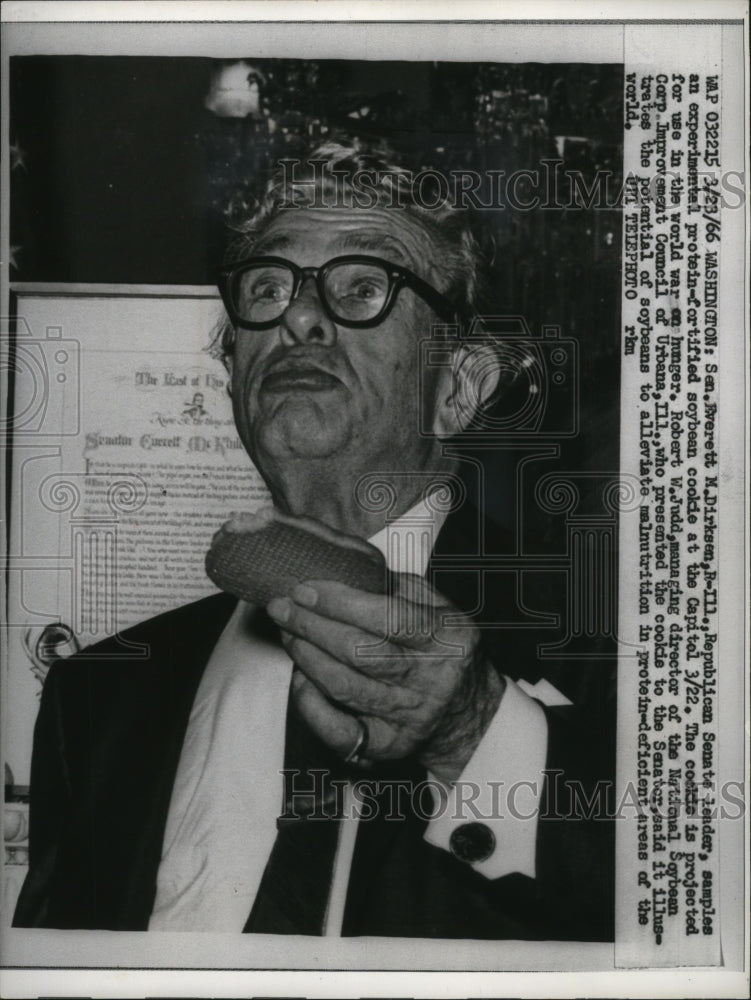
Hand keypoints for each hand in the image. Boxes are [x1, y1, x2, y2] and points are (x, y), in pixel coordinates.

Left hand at [266, 574, 504, 782]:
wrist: (469, 714)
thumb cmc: (445, 650)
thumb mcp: (440, 608)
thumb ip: (398, 587)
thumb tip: (345, 569)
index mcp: (446, 637)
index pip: (389, 617)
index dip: (341, 602)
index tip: (306, 589)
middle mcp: (429, 678)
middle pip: (359, 651)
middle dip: (311, 626)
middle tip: (282, 607)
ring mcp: (408, 715)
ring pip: (344, 686)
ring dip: (306, 657)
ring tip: (288, 634)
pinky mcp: (388, 746)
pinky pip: (340, 731)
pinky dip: (311, 705)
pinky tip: (300, 679)